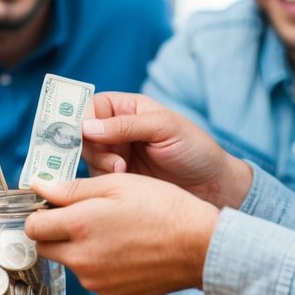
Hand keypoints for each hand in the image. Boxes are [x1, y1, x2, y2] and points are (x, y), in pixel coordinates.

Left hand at [26, 174, 219, 294]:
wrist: (200, 247)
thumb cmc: (163, 208)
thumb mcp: (118, 184)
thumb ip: (72, 189)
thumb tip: (38, 186)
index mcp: (79, 226)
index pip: (33, 227)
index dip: (40, 214)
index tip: (53, 207)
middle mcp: (81, 258)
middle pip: (45, 247)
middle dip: (54, 232)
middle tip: (81, 217)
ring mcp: (95, 280)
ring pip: (69, 262)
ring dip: (78, 248)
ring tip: (111, 231)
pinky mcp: (110, 294)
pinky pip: (91, 277)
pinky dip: (98, 264)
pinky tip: (123, 249)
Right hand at [82, 92, 251, 208]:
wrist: (212, 188)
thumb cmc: (195, 150)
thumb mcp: (164, 128)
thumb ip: (125, 125)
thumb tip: (86, 127)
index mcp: (127, 108)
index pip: (90, 106)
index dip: (81, 118)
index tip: (83, 134)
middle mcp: (116, 130)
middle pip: (81, 134)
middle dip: (91, 147)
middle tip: (115, 162)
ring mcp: (115, 155)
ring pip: (86, 158)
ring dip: (100, 166)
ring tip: (124, 172)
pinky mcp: (117, 180)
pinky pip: (96, 179)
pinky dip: (104, 182)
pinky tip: (124, 184)